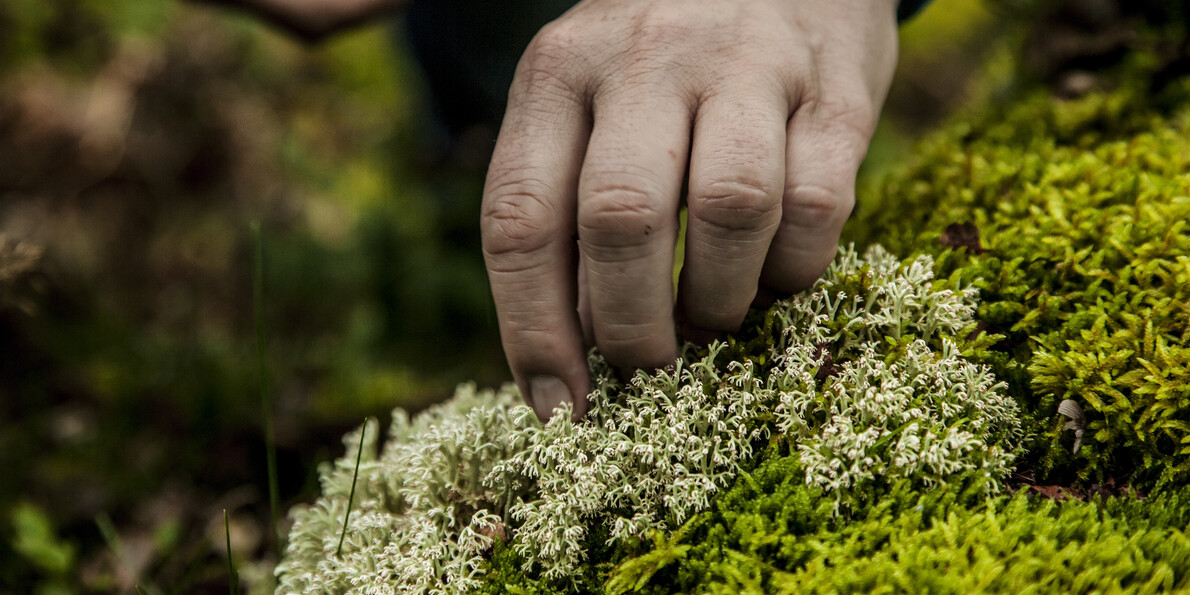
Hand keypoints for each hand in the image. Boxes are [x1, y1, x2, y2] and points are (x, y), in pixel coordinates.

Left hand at [482, 0, 898, 420]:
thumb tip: (569, 360)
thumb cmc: (663, 65)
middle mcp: (645, 58)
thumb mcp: (587, 104)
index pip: (519, 219)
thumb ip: (567, 210)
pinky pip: (817, 204)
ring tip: (712, 319)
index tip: (558, 409)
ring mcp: (746, 64)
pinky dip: (794, 270)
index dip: (533, 333)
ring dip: (717, 302)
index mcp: (558, 73)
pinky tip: (775, 275)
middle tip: (647, 367)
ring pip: (728, 210)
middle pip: (621, 220)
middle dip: (631, 327)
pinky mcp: (835, 87)